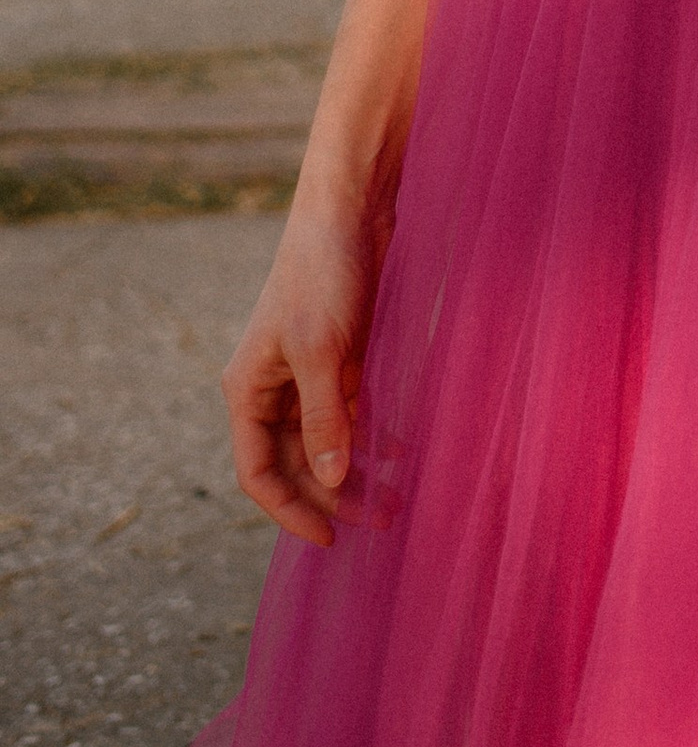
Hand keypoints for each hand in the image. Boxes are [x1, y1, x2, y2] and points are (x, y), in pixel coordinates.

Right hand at [223, 194, 382, 546]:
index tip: (330, 539)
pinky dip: (373, 436)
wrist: (352, 207)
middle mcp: (272, 388)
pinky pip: (351, 414)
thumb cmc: (323, 273)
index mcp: (248, 390)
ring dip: (359, 471)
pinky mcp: (341, 357)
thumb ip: (324, 418)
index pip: (258, 473)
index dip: (290, 511)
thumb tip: (331, 479)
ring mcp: (308, 374)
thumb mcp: (321, 351)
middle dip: (335, 496)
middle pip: (297, 464)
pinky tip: (402, 451)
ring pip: (327, 443)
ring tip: (400, 498)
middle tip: (384, 521)